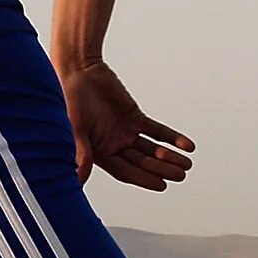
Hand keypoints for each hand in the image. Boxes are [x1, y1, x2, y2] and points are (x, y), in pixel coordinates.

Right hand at [57, 58, 194, 190]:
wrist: (81, 71)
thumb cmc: (71, 100)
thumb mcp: (76, 128)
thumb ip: (82, 153)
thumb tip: (79, 179)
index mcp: (99, 154)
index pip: (126, 171)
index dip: (144, 178)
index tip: (162, 185)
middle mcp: (114, 147)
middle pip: (142, 162)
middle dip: (161, 169)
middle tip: (180, 175)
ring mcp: (126, 132)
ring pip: (152, 149)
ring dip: (170, 157)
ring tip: (186, 164)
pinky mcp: (135, 118)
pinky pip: (157, 131)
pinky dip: (172, 138)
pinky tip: (187, 145)